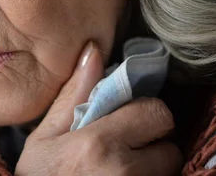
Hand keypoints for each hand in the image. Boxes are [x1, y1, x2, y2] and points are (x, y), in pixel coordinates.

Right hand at [15, 42, 181, 174]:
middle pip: (170, 147)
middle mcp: (124, 172)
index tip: (128, 121)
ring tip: (120, 170)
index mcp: (98, 143)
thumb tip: (94, 51)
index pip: (156, 113)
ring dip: (151, 168)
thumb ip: (73, 96)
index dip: (145, 114)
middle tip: (126, 149)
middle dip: (152, 144)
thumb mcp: (45, 138)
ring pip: (168, 172)